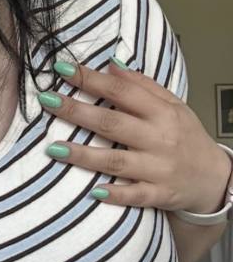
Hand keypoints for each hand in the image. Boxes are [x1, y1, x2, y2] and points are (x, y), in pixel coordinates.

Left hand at [39, 58, 231, 213]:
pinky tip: (93, 191)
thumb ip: (143, 86)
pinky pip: (134, 195)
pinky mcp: (158, 194)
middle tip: (47, 101)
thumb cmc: (187, 137)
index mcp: (161, 113)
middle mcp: (159, 139)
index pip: (121, 92)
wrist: (215, 178)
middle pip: (112, 124)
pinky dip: (115, 194)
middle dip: (77, 111)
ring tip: (53, 148)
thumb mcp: (173, 105)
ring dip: (83, 155)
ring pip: (116, 161)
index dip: (91, 79)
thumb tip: (111, 66)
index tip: (62, 69)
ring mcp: (158, 169)